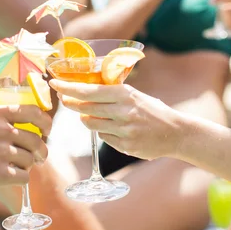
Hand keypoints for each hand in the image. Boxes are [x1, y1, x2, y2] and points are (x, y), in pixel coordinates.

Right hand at [0, 105, 51, 193]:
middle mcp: (1, 130)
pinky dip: (20, 179)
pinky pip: (24, 177)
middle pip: (36, 140)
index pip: (34, 112)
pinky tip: (9, 178)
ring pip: (31, 160)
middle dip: (40, 151)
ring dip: (26, 166)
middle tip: (38, 158)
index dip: (45, 123)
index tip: (47, 131)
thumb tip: (28, 125)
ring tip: (14, 168)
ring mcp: (0, 151)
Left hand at [49, 80, 182, 159]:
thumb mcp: (135, 95)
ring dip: (87, 119)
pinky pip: (104, 138)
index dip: (69, 88)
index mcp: (125, 94)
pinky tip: (115, 129)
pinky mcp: (125, 146)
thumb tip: (84, 89)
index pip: (89, 91)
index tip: (55, 84)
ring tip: (93, 115)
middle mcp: (123, 112)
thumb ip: (113, 93)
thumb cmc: (152, 110)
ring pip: (92, 124)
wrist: (175, 132)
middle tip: (64, 100)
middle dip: (71, 104)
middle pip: (85, 108)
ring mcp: (124, 130)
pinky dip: (104, 132)